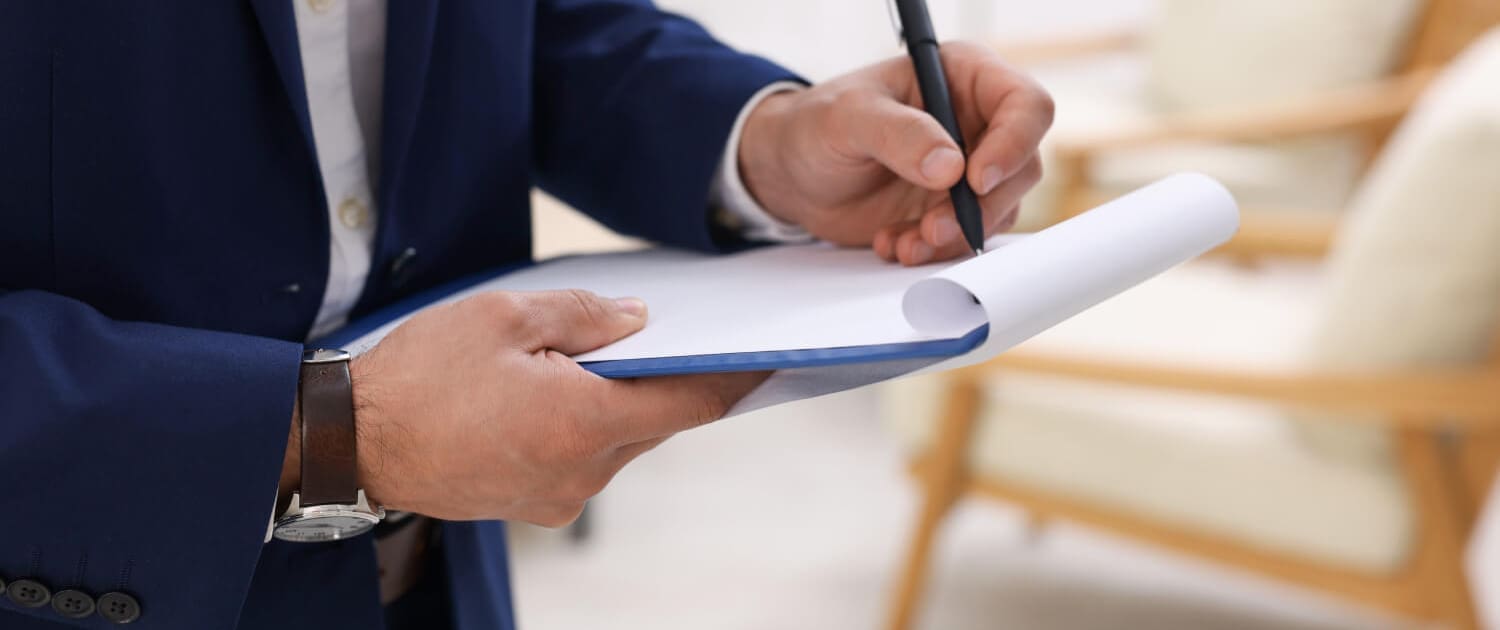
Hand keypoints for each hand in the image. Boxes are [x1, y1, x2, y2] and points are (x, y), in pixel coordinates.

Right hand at [333, 290, 765, 525]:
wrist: (350, 442)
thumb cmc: (419, 375)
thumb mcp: (504, 316)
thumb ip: (583, 316)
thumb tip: (638, 322)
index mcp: (582, 423)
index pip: (689, 405)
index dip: (733, 379)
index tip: (768, 359)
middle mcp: (582, 472)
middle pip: (655, 424)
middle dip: (668, 380)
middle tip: (681, 335)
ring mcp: (558, 495)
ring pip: (620, 442)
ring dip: (624, 403)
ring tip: (607, 356)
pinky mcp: (535, 504)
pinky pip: (586, 459)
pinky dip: (590, 425)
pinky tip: (565, 390)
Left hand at [737, 42, 1052, 264]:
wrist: (791, 175)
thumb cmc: (816, 126)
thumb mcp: (848, 118)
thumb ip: (898, 134)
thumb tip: (951, 167)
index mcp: (964, 78)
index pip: (1025, 105)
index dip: (1014, 144)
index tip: (974, 180)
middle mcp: (978, 124)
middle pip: (1022, 167)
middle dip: (980, 207)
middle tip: (932, 227)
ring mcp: (968, 171)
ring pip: (1000, 211)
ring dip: (955, 237)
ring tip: (904, 241)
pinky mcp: (952, 211)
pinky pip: (967, 240)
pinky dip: (934, 252)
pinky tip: (894, 244)